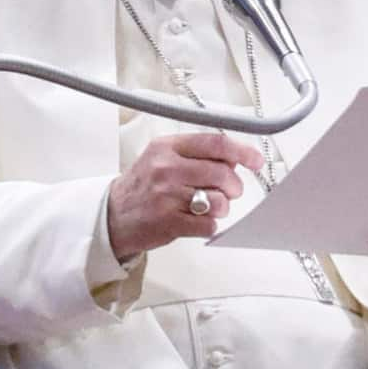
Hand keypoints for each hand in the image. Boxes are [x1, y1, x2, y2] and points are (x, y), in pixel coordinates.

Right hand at [107, 132, 265, 258]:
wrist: (112, 215)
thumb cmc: (141, 186)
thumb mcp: (162, 158)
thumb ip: (195, 154)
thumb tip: (233, 158)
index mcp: (166, 147)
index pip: (214, 143)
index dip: (241, 151)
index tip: (254, 160)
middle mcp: (166, 169)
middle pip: (222, 173)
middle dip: (234, 186)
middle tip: (231, 191)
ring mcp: (167, 196)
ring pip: (218, 201)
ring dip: (222, 207)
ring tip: (209, 207)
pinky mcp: (169, 222)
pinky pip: (208, 225)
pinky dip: (209, 225)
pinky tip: (197, 221)